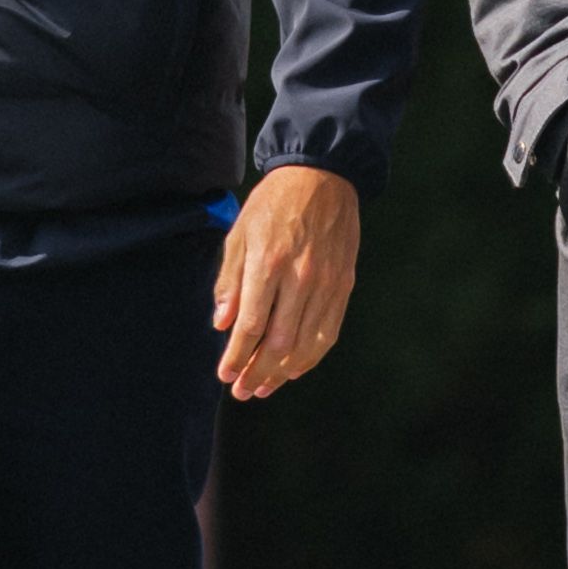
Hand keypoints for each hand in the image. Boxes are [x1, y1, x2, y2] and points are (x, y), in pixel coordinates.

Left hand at [212, 163, 361, 400]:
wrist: (323, 177)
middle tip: (241, 391)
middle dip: (257, 372)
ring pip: (306, 345)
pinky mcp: (344, 285)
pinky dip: (310, 357)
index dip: (236, 356)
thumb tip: (223, 324)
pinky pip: (328, 332)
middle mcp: (300, 278)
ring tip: (264, 387)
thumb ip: (230, 281)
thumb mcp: (240, 234)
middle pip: (278, 343)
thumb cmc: (273, 205)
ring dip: (282, 372)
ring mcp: (326, 284)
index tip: (224, 374)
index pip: (250, 325)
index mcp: (269, 264)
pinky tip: (294, 369)